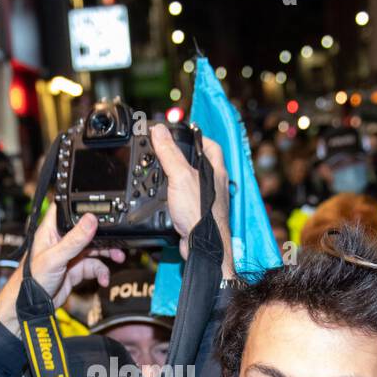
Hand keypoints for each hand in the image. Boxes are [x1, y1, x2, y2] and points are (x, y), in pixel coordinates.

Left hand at [0, 203, 123, 335]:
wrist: (33, 307)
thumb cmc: (33, 279)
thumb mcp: (55, 257)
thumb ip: (74, 240)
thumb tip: (90, 220)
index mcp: (51, 231)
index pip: (66, 209)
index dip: (80, 204)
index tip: (99, 204)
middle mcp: (61, 240)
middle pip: (87, 230)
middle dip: (103, 234)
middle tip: (118, 238)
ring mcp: (69, 255)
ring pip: (93, 248)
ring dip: (107, 253)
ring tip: (118, 257)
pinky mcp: (75, 270)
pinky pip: (93, 267)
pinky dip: (101, 272)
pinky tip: (103, 279)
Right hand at [150, 124, 235, 278]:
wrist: (202, 245)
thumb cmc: (200, 213)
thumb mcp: (180, 176)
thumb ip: (170, 153)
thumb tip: (160, 131)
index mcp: (216, 171)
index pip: (212, 146)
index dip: (200, 137)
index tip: (188, 133)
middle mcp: (216, 186)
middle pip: (204, 164)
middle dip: (189, 157)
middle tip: (173, 153)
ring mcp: (210, 202)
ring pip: (197, 183)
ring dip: (183, 178)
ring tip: (167, 173)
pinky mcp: (201, 216)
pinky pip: (190, 201)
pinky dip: (180, 197)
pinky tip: (169, 199)